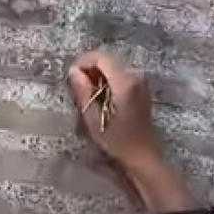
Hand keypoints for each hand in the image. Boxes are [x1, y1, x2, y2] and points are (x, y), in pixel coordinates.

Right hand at [67, 51, 160, 176]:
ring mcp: (140, 82)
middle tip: (76, 85)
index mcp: (125, 82)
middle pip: (108, 60)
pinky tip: (100, 96)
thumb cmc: (118, 141)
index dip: (83, 61)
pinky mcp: (141, 89)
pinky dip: (108, 80)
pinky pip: (120, 75)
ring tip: (86, 92)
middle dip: (89, 68)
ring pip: (114, 67)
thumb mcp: (94, 119)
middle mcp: (135, 76)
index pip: (101, 57)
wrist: (143, 156)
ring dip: (98, 75)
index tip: (71, 75)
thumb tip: (73, 71)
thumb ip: (83, 92)